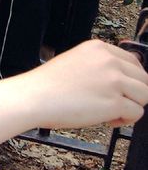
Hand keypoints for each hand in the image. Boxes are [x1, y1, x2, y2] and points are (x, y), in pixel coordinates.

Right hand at [21, 40, 147, 128]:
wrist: (32, 98)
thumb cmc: (46, 86)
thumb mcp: (74, 62)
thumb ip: (98, 66)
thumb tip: (119, 82)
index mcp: (98, 48)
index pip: (133, 62)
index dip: (130, 80)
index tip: (120, 90)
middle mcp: (109, 61)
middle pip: (143, 80)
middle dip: (132, 94)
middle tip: (113, 103)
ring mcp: (113, 81)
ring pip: (144, 95)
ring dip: (131, 106)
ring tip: (110, 112)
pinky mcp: (115, 102)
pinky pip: (137, 113)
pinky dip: (125, 120)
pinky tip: (107, 119)